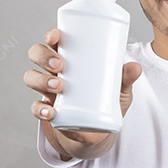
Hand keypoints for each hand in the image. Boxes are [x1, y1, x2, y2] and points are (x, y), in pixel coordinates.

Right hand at [24, 28, 140, 154]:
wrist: (97, 132)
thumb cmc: (106, 102)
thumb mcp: (119, 89)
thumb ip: (126, 79)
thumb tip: (136, 67)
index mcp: (69, 59)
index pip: (54, 41)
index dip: (51, 35)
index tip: (55, 36)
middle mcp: (54, 72)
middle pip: (37, 55)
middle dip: (44, 56)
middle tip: (60, 65)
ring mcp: (48, 91)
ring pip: (31, 78)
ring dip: (41, 80)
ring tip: (58, 86)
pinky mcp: (48, 111)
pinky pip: (36, 107)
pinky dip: (40, 109)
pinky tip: (50, 111)